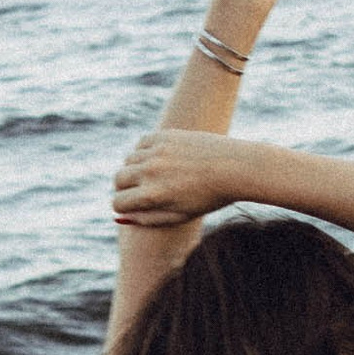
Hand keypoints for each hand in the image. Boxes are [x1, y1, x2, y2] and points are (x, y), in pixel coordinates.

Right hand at [112, 129, 246, 231]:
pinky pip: (141, 144)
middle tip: (142, 191)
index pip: (118, 202)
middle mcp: (150, 172)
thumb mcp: (179, 216)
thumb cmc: (209, 198)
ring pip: (128, 160)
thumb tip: (122, 217)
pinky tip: (160, 159)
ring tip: (156, 176)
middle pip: (118, 179)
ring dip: (136, 169)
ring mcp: (156, 151)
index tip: (134, 206)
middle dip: (126, 188)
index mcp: (153, 196)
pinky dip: (145, 152)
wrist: (235, 168)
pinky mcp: (164, 136)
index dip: (124, 207)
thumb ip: (148, 219)